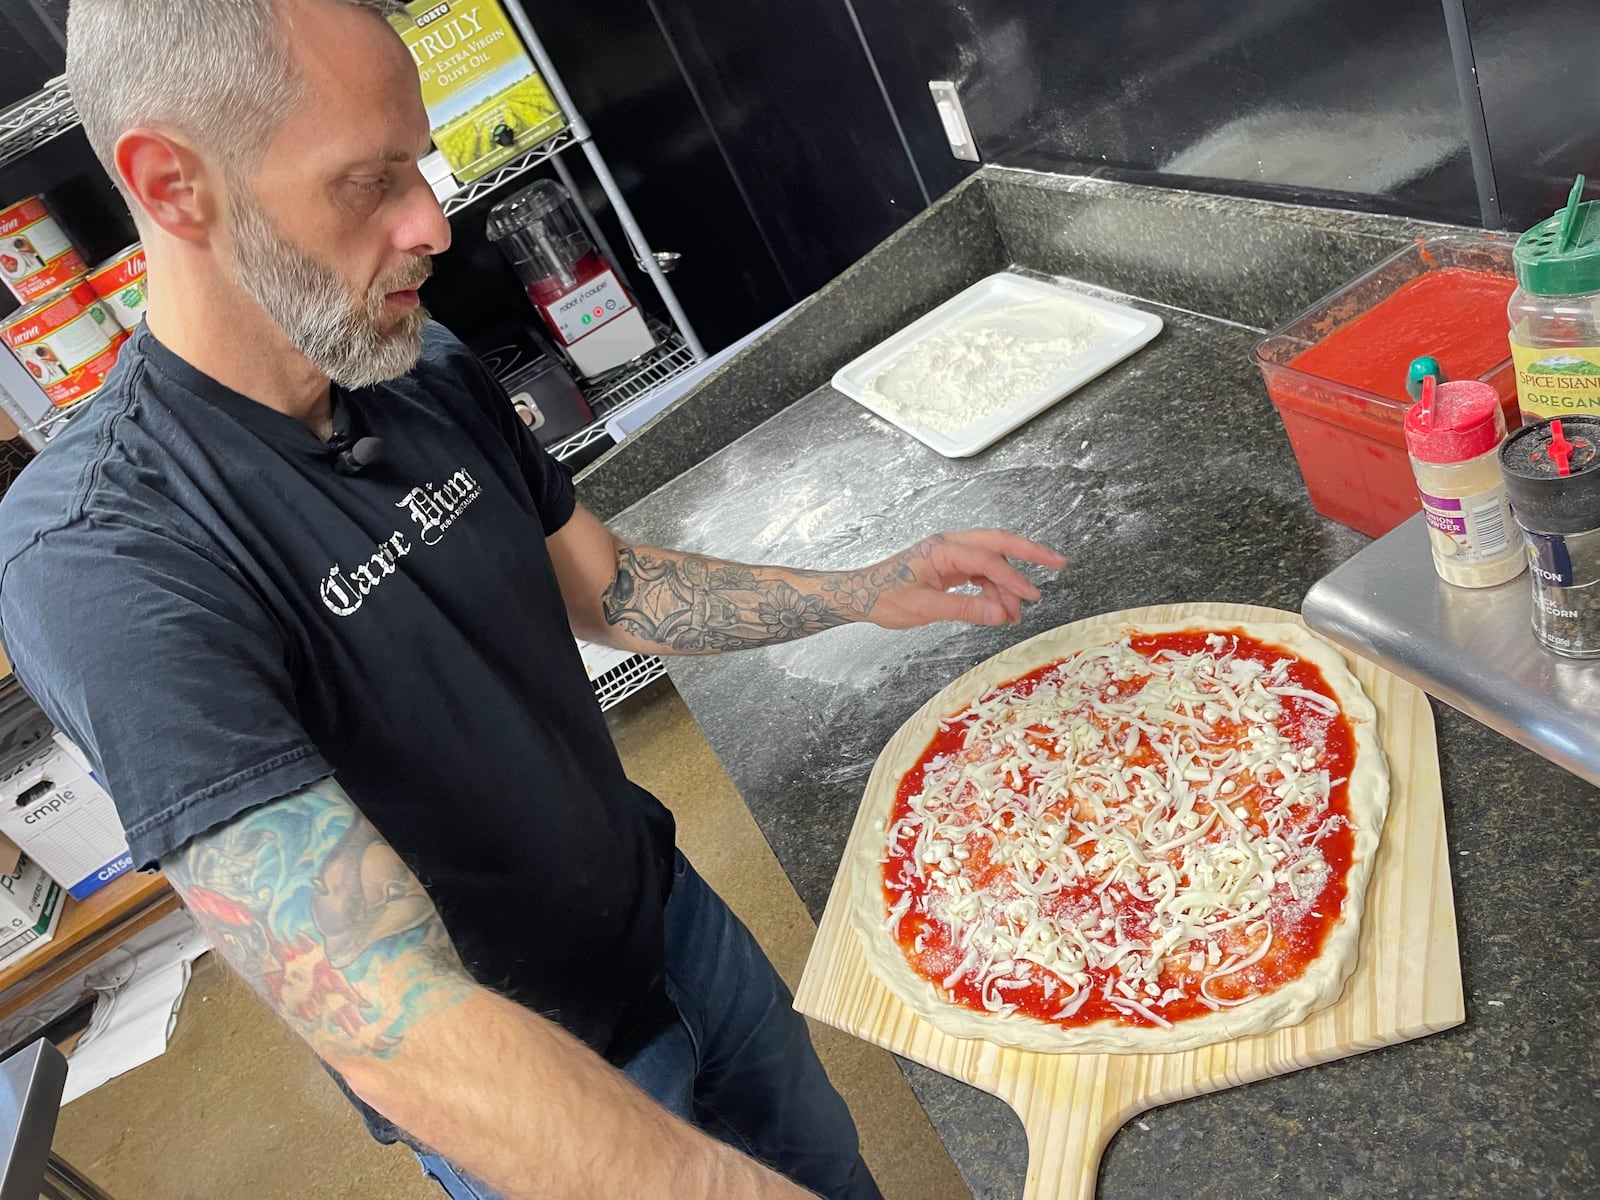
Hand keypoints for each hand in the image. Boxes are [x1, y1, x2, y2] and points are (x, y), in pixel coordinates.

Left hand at [858, 530, 1067, 629]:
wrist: (860, 594)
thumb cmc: (884, 597)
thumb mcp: (924, 608)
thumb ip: (964, 609)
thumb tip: (1000, 614)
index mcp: (942, 548)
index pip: (987, 560)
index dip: (1012, 579)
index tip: (1031, 597)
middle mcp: (949, 545)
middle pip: (999, 543)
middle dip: (1030, 552)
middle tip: (1060, 562)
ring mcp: (950, 554)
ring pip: (991, 561)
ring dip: (1008, 584)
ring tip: (1017, 614)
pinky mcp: (950, 566)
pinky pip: (981, 573)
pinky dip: (994, 589)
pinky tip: (1000, 609)